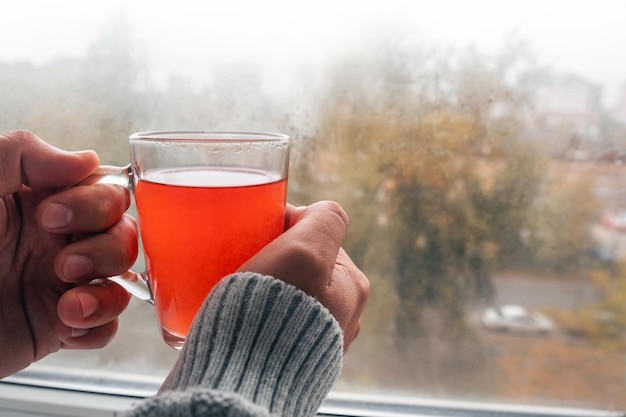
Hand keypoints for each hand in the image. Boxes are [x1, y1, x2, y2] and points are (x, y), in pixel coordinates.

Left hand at [0, 131, 136, 377]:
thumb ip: (24, 154)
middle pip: (123, 232)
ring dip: (107, 289)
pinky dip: (98, 326)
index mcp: (40, 202)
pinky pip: (107, 325)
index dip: (95, 202)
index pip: (104, 189)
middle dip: (105, 248)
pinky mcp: (60, 326)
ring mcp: (61, 284)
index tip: (49, 216)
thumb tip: (87, 159)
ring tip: (69, 302)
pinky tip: (67, 326)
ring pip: (123, 277)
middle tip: (62, 264)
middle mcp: (57, 240)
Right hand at [238, 201, 369, 350]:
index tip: (254, 232)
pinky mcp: (289, 358)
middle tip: (238, 259)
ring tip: (231, 286)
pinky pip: (271, 320)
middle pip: (300, 264)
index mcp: (353, 287)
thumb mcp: (306, 251)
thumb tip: (317, 211)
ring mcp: (316, 340)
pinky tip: (234, 314)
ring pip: (284, 292)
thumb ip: (324, 219)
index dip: (283, 226)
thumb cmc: (274, 315)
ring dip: (259, 284)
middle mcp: (342, 316)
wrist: (242, 382)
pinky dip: (253, 311)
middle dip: (270, 256)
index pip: (316, 236)